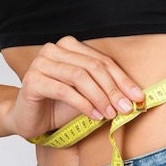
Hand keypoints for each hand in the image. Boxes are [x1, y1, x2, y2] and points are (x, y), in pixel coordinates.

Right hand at [6, 36, 144, 138]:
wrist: (28, 119)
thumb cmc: (57, 106)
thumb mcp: (87, 97)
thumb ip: (105, 91)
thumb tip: (134, 98)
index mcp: (69, 46)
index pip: (102, 61)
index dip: (122, 80)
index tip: (137, 97)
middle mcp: (53, 49)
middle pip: (93, 67)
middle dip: (113, 90)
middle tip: (126, 109)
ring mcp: (41, 63)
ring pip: (80, 77)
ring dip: (100, 97)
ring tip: (110, 115)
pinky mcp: (33, 80)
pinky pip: (65, 90)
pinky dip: (84, 104)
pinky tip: (95, 116)